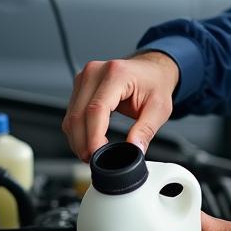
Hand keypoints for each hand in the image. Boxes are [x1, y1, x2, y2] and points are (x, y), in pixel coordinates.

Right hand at [62, 52, 179, 161]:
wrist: (151, 70)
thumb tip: (134, 150)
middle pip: (78, 115)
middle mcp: (95, 72)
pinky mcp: (80, 85)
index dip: (93, 136)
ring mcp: (84, 77)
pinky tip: (87, 141)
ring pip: (71, 116)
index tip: (97, 154)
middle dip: (83, 143)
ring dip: (77, 139)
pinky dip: (77, 131)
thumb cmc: (155, 83)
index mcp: (117, 74)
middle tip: (93, 160)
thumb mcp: (159, 108)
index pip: (96, 109)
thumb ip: (146, 130)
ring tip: (91, 154)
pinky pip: (71, 113)